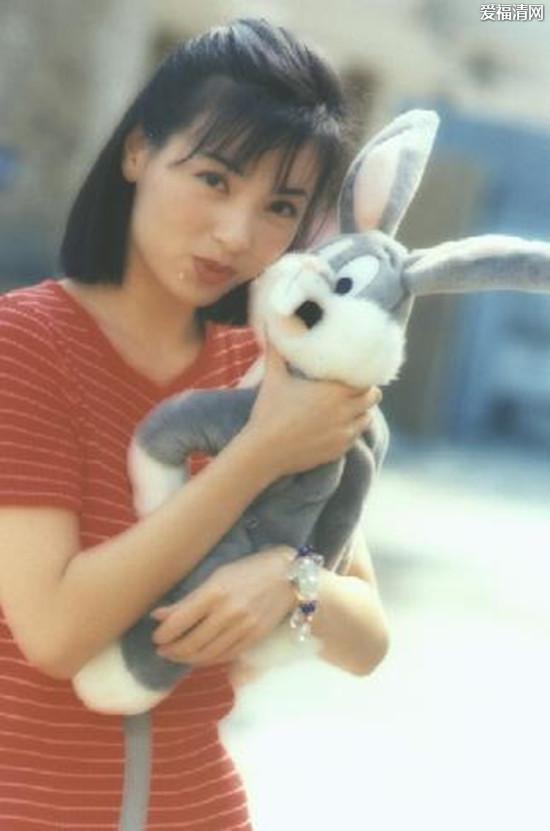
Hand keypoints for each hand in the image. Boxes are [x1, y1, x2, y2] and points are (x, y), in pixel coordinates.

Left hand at [150, 547, 295, 665]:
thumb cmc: (249, 570)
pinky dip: (208, 660)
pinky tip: (199, 656)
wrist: (289, 578)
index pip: (180, 621)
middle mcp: (228, 613)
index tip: (155, 637)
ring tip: (176, 655)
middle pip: (191, 643)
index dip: (163, 634)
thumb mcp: (217, 576)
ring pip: (207, 655)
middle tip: (162, 650)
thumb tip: (158, 616)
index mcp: (215, 592)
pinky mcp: (254, 639)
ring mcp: (243, 628)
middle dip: (172, 650)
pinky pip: (225, 657)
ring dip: (187, 659)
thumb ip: (188, 599)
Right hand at [244, 344, 381, 476]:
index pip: (365, 377)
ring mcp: (344, 432)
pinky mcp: (339, 449)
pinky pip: (356, 435)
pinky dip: (351, 428)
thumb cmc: (268, 412)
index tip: (356, 369)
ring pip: (367, 417)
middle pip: (373, 396)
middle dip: (365, 390)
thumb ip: (276, 351)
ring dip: (361, 410)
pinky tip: (338, 424)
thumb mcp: (273, 378)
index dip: (363, 373)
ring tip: (348, 405)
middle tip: (354, 386)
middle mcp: (344, 411)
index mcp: (333, 390)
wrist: (264, 452)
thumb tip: (269, 324)